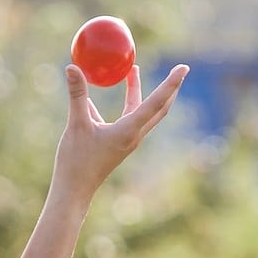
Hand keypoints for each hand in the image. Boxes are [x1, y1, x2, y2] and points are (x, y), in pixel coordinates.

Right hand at [53, 62, 187, 205]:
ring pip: (142, 112)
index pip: (157, 101)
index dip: (171, 82)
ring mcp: (127, 140)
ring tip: (132, 71)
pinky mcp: (118, 143)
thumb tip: (73, 66)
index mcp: (130, 130)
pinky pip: (125, 118)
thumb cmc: (76, 161)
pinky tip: (95, 97)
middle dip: (169, 87)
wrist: (75, 191)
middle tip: (178, 68)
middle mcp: (134, 135)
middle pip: (160, 107)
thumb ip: (77, 94)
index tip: (184, 67)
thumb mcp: (76, 124)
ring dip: (140, 91)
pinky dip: (120, 104)